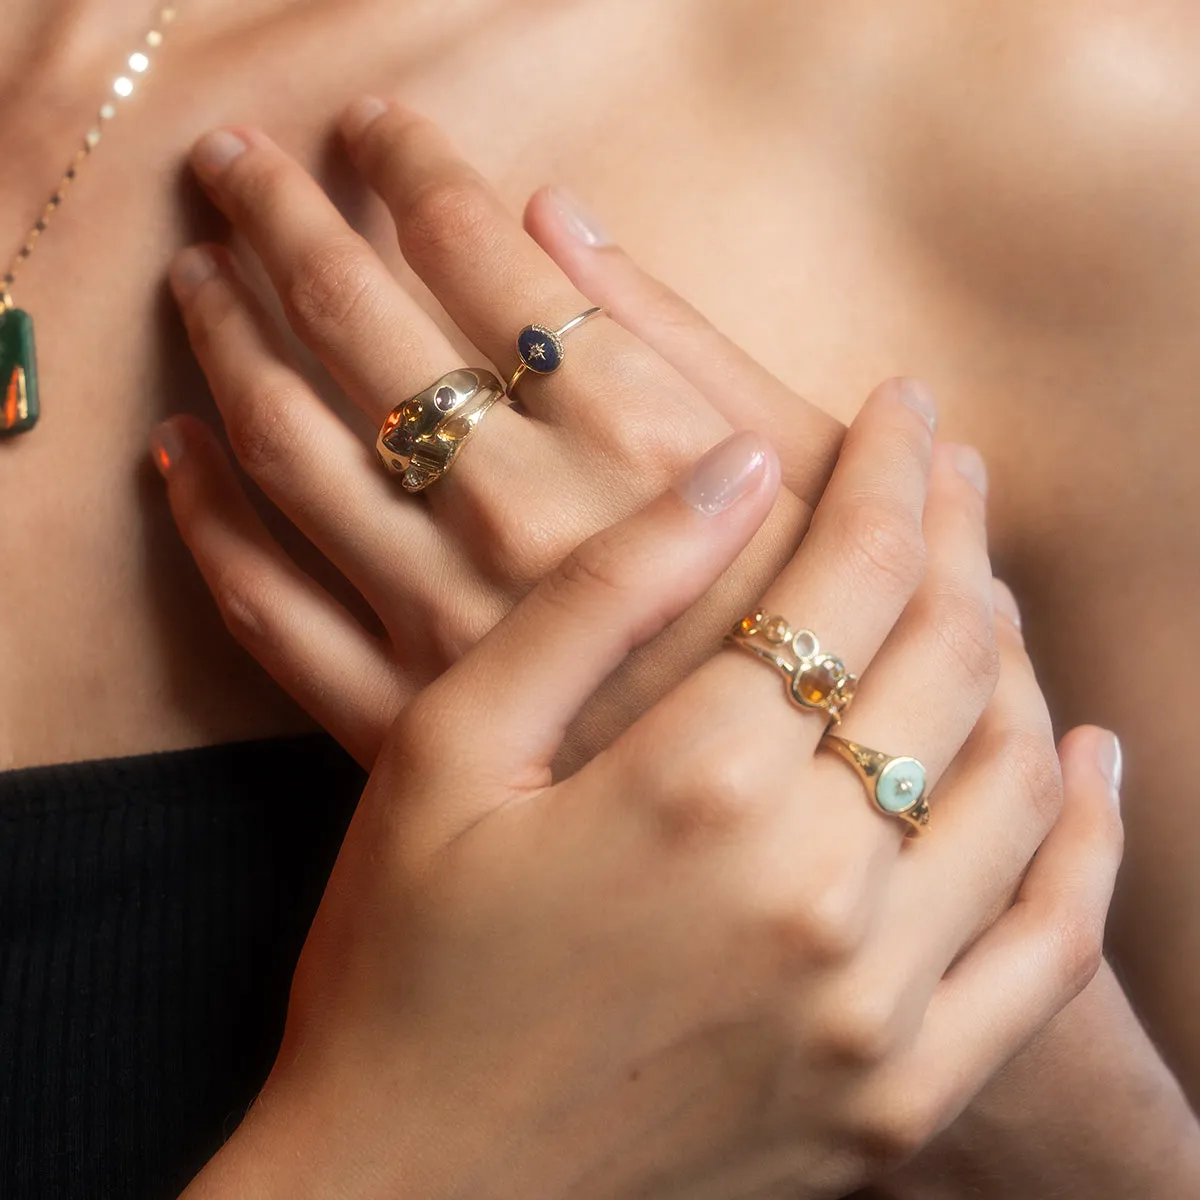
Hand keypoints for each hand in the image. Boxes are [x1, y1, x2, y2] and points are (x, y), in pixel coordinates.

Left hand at [155, 99, 842, 768]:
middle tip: (235, 160)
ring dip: (224, 342)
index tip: (374, 125)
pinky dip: (209, 522)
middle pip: (358, 324)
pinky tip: (179, 453)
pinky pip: (269, 609)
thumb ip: (683, 336)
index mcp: (634, 439)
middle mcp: (520, 517)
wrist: (786, 825)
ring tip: (195, 275)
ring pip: (289, 450)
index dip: (412, 167)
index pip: (483, 256)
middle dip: (281, 215)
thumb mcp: (811, 470)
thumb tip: (553, 209)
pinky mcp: (401, 718)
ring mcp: (446, 623)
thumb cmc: (821, 633)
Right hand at [182, 396, 1121, 1199]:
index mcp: (696, 786)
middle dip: (957, 535)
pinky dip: (1088, 836)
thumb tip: (735, 467)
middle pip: (947, 656)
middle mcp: (815, 891)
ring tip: (987, 585)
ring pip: (1018, 778)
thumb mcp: (446, 750)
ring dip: (1018, 658)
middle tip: (950, 468)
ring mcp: (874, 1006)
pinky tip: (1084, 759)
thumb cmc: (401, 964)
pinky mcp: (898, 1095)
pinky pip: (1050, 945)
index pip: (853, 576)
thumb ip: (598, 596)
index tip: (905, 406)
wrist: (411, 1199)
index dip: (891, 470)